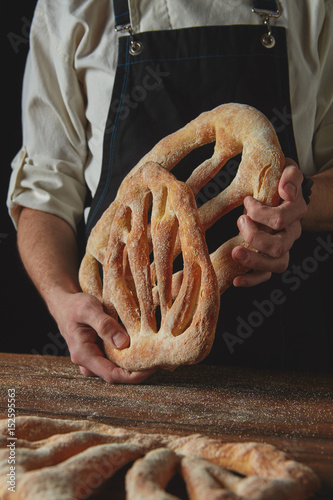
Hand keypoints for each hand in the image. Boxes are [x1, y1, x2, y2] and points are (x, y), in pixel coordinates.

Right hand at [54, 292, 154, 383]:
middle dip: (138, 370)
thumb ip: (104, 325)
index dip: (133, 375)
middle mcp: (88, 363)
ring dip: (135, 363)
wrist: (64, 304)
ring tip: (154, 353)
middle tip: (159, 359)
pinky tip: (142, 347)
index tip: (152, 367)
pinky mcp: (100, 354)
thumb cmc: (75, 305)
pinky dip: (130, 355)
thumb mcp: (88, 309)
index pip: (111, 375)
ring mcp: (94, 360)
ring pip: (118, 368)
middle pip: (117, 374)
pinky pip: (116, 359)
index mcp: (83, 355)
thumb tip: (123, 344)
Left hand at [232, 159, 306, 286]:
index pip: (282, 219)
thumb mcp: (288, 170)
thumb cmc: (281, 182)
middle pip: (279, 246)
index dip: (261, 213)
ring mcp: (282, 248)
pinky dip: (251, 279)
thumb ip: (291, 176)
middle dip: (255, 237)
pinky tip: (236, 280)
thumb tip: (285, 188)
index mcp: (296, 212)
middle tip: (240, 221)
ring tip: (235, 252)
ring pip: (276, 263)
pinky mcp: (271, 259)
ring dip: (254, 261)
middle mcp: (291, 233)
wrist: (286, 194)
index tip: (248, 201)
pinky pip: (265, 275)